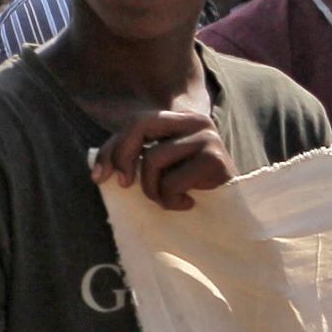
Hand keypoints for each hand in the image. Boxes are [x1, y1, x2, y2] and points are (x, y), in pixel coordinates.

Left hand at [92, 112, 236, 211]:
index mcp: (181, 118)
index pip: (136, 122)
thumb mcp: (157, 169)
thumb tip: (100, 175)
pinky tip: (188, 203)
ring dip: (152, 190)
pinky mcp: (215, 159)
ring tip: (170, 199)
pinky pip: (172, 181)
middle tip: (124, 185)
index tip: (100, 177)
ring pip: (153, 159)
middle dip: (124, 157)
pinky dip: (172, 200)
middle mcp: (197, 120)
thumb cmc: (189, 190)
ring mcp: (208, 137)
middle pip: (142, 125)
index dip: (113, 149)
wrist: (232, 213)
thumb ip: (130, 160)